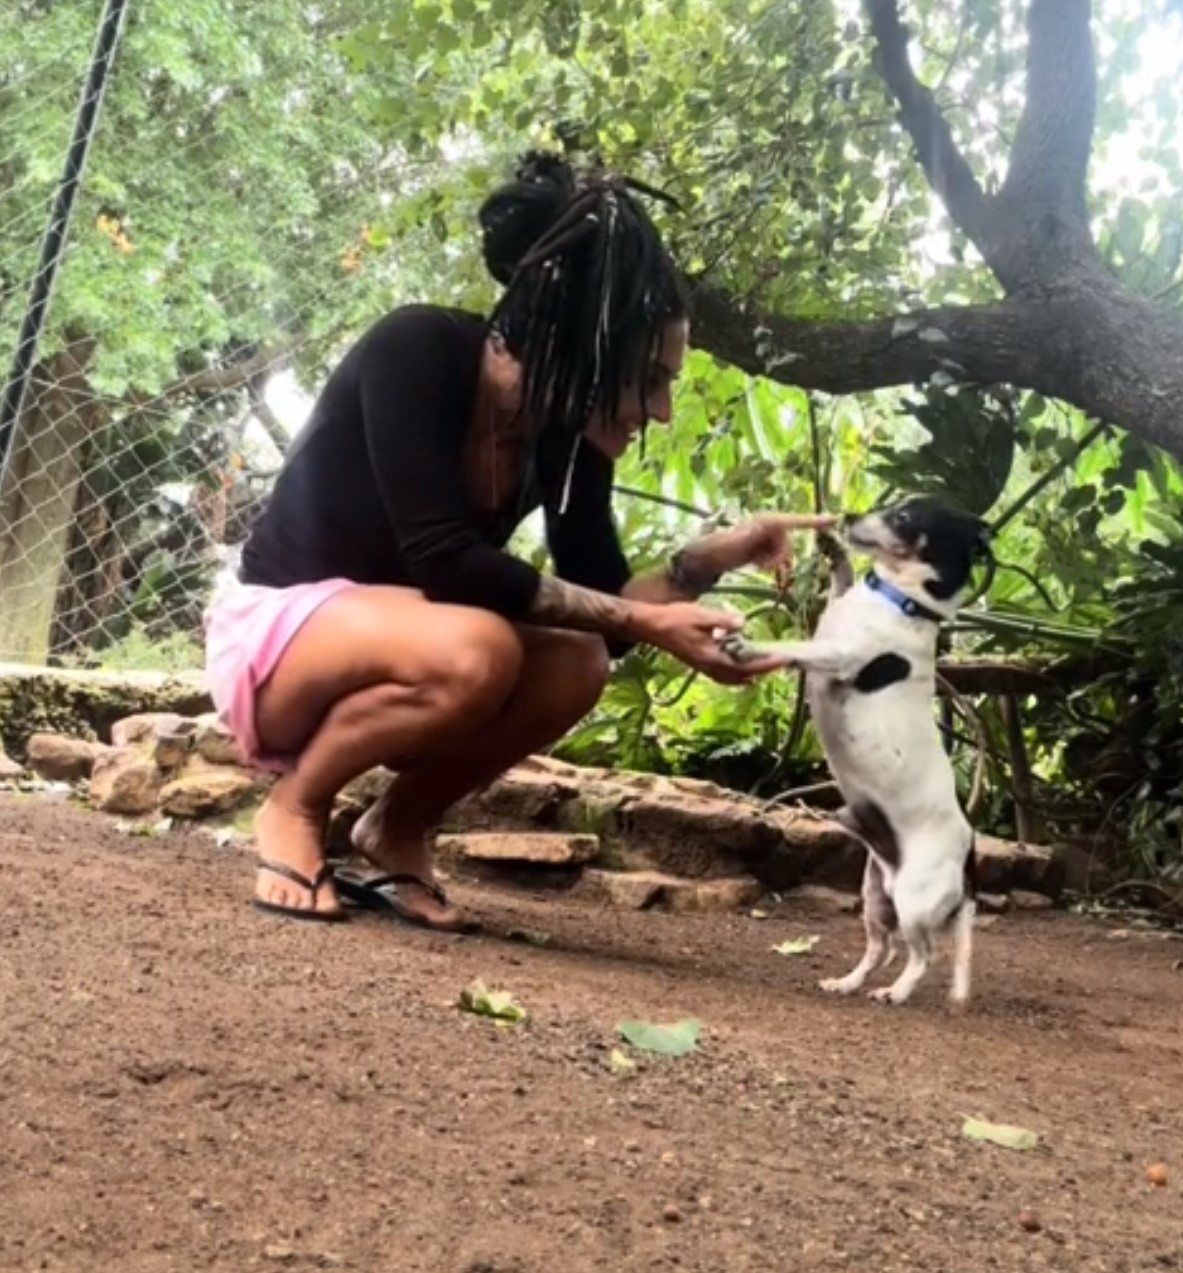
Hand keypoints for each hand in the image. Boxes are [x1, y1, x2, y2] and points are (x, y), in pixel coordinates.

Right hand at [631, 602, 794, 684]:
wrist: (651, 626)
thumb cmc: (674, 619)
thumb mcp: (701, 615)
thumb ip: (723, 621)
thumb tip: (742, 624)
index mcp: (712, 657)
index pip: (746, 665)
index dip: (766, 664)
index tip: (784, 659)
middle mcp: (709, 667)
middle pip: (742, 677)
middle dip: (762, 671)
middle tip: (780, 662)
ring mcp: (704, 667)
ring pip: (733, 679)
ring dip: (750, 674)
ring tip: (765, 664)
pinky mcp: (700, 663)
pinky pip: (723, 674)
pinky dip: (737, 673)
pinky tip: (741, 664)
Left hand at [686, 513, 835, 579]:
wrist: (704, 558)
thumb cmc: (717, 549)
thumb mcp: (738, 543)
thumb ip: (758, 535)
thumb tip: (774, 525)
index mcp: (766, 521)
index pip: (795, 521)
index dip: (814, 521)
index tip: (833, 519)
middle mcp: (768, 526)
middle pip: (789, 545)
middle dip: (778, 558)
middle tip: (759, 565)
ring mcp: (765, 537)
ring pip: (784, 554)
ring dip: (772, 563)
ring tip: (754, 566)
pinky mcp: (761, 547)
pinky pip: (776, 559)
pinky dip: (771, 566)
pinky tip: (756, 567)